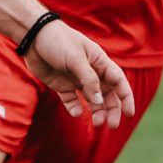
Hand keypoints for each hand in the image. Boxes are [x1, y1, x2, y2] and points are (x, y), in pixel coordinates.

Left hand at [19, 19, 134, 126]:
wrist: (33, 38)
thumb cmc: (58, 41)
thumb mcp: (76, 59)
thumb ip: (88, 80)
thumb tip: (99, 101)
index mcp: (99, 62)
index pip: (118, 81)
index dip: (126, 97)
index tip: (129, 113)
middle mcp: (91, 72)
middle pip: (107, 95)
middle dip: (112, 110)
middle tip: (113, 125)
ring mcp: (76, 80)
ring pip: (92, 100)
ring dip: (97, 112)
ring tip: (97, 123)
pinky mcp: (62, 86)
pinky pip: (72, 101)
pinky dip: (75, 109)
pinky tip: (77, 112)